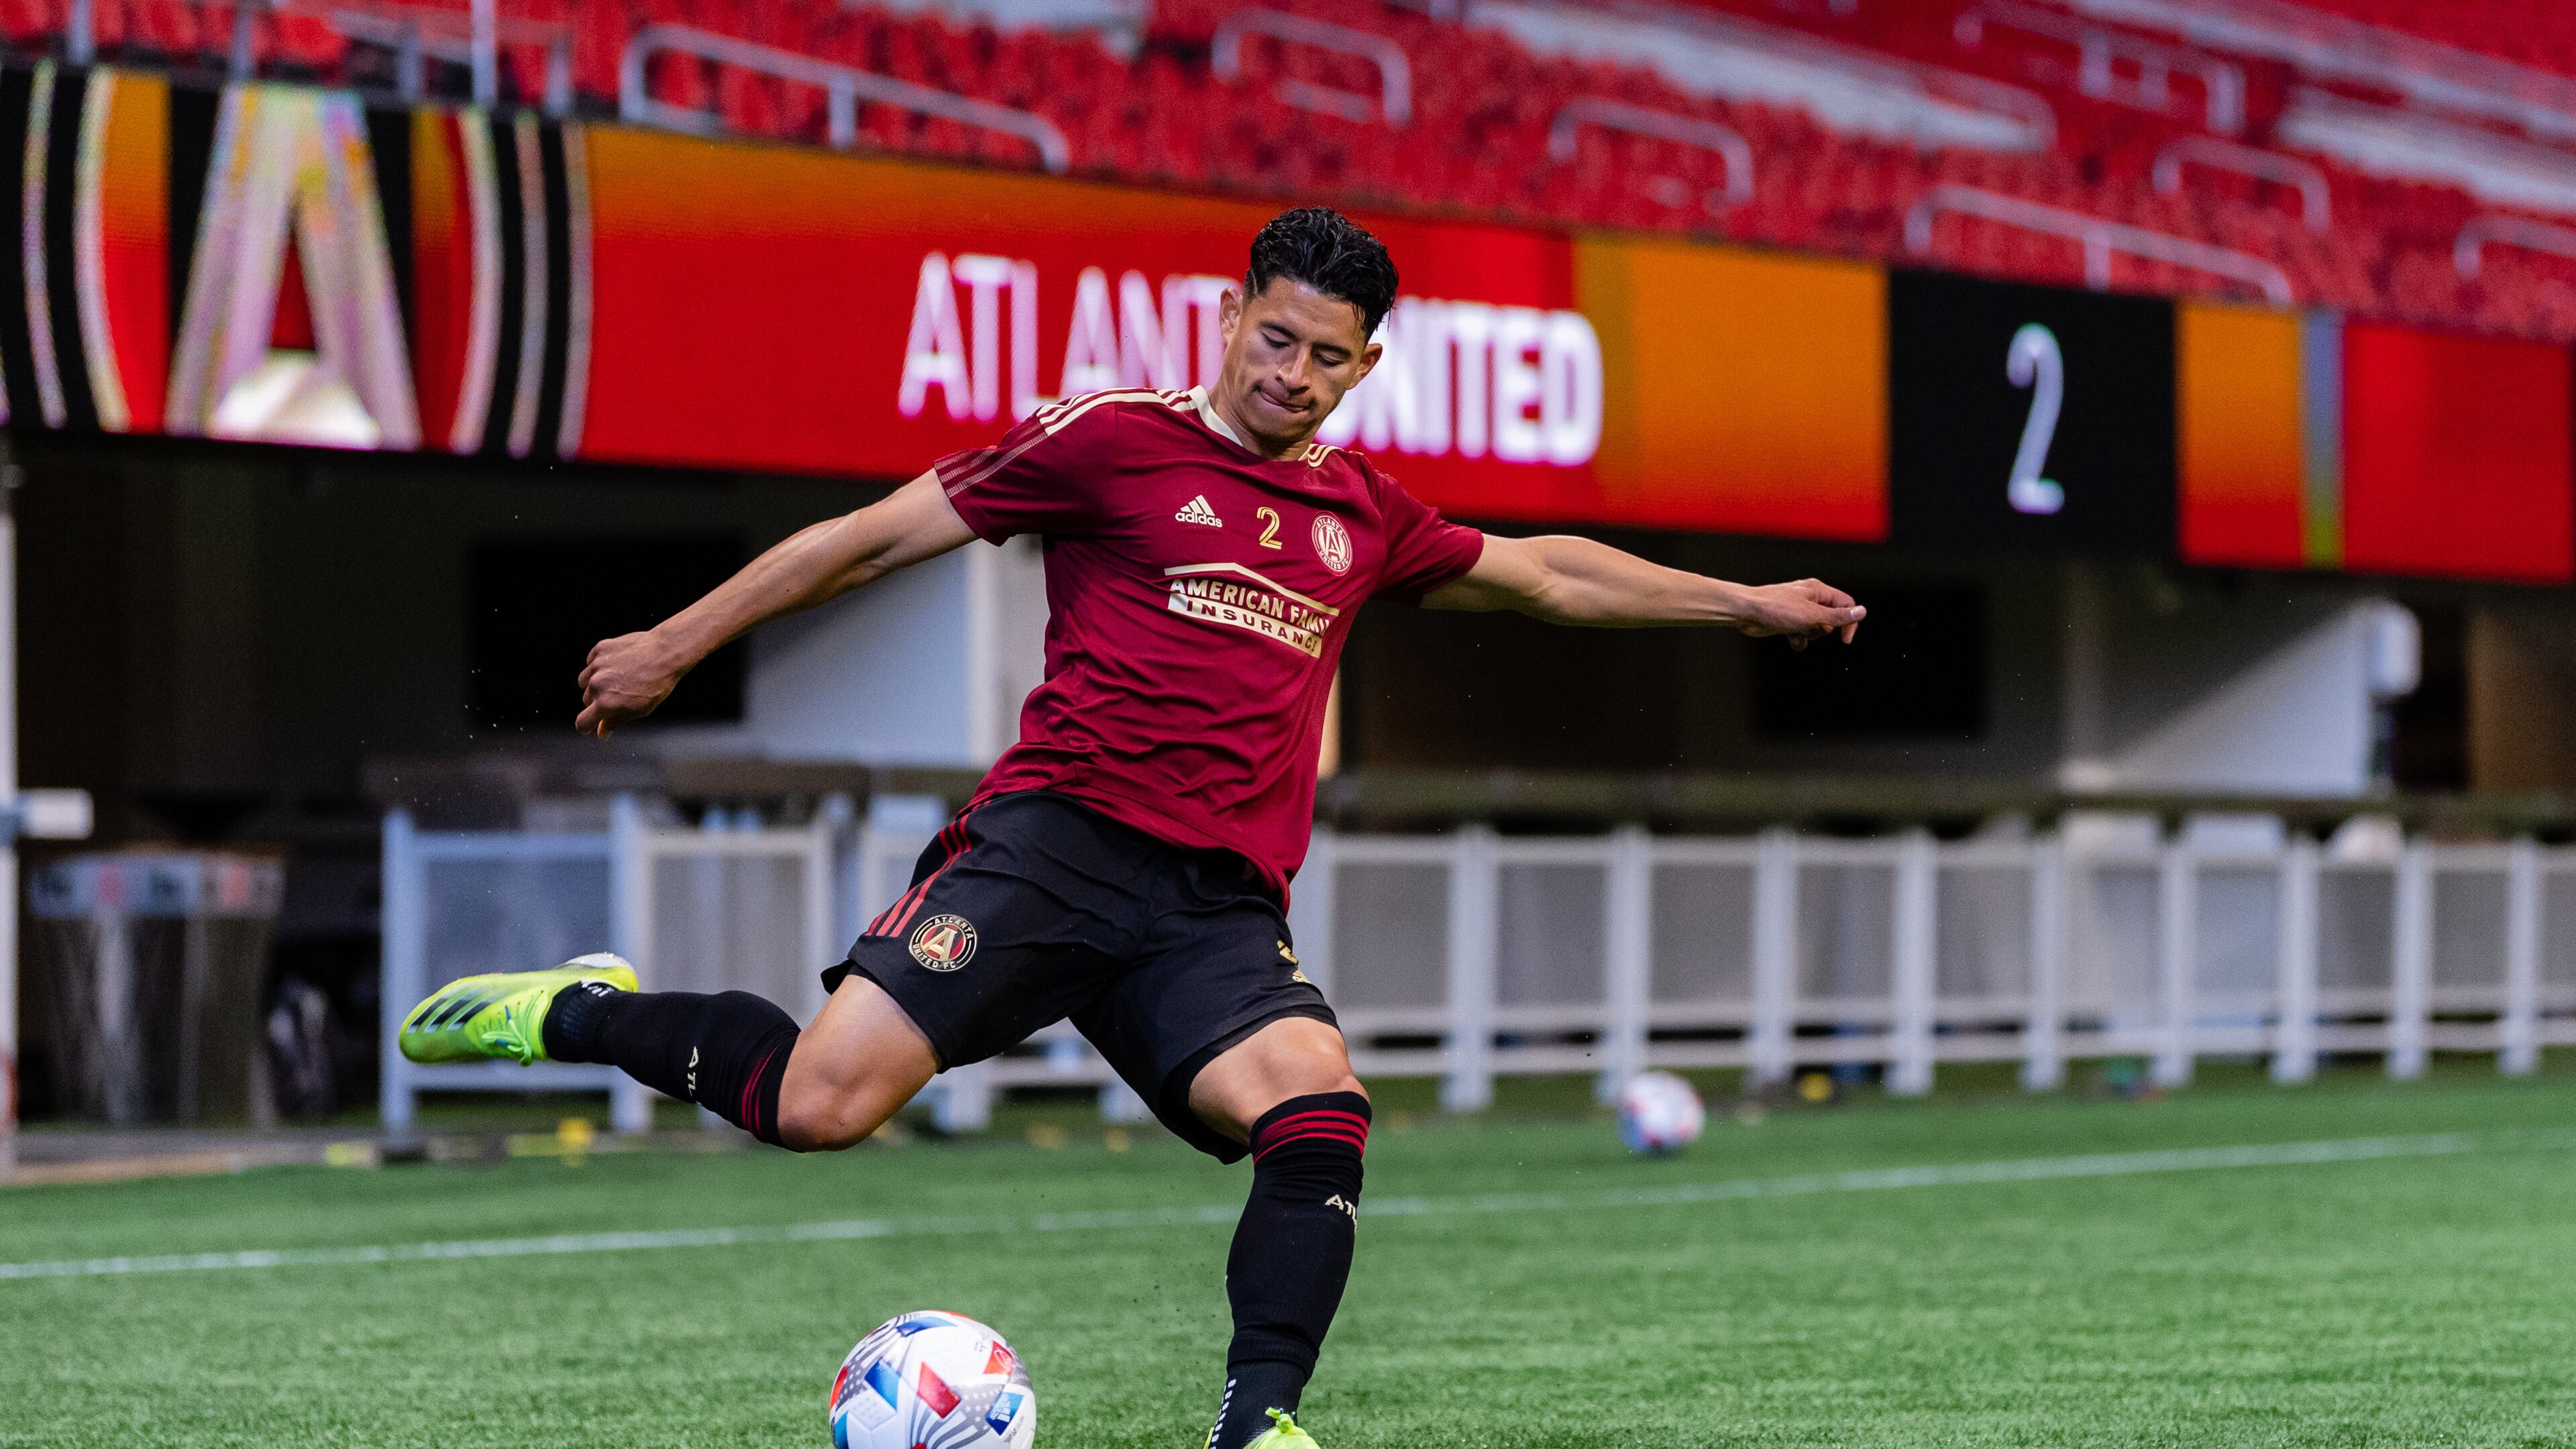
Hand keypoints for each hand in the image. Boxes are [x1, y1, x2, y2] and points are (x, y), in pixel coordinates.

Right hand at [575, 630, 691, 736]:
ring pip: (585, 681)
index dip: (585, 727)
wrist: (666, 652)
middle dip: (597, 702)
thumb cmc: (658, 683)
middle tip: (618, 695)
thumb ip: (617, 721)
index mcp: (606, 704)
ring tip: (617, 679)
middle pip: (586, 700)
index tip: (589, 725)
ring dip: (595, 683)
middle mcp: (597, 685)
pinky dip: (599, 665)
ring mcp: (597, 666)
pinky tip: (617, 664)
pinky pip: (591, 662)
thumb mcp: (641, 710)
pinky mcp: (599, 649)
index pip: (582, 723)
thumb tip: (602, 732)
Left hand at [1736, 579, 1863, 649]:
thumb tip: (1862, 612)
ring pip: (1816, 629)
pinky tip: (1790, 639)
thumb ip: (1838, 615)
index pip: (1846, 604)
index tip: (1845, 640)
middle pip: (1831, 619)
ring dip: (1809, 635)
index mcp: (1818, 591)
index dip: (1849, 622)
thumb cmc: (1776, 609)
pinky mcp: (1788, 621)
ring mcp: (1798, 610)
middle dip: (1823, 629)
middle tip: (1809, 627)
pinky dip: (1798, 640)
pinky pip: (1802, 635)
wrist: (1746, 612)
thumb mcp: (1812, 615)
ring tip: (1795, 630)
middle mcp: (1810, 598)